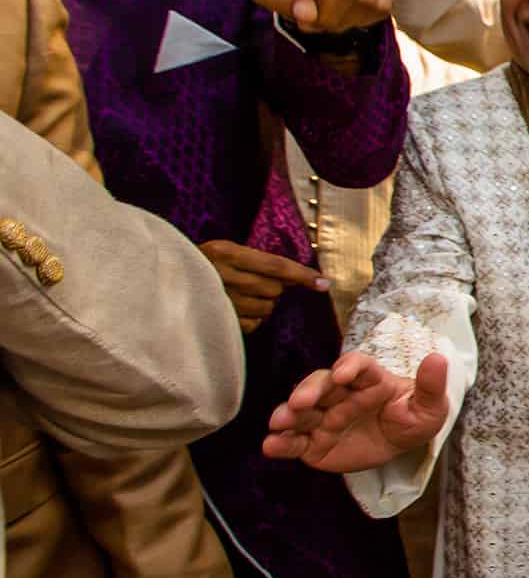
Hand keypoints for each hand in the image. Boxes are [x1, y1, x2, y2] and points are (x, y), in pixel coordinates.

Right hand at [199, 240, 329, 331]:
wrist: (155, 283)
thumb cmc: (197, 266)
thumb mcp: (222, 253)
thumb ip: (255, 262)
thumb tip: (292, 276)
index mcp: (224, 253)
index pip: (275, 265)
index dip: (302, 275)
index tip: (324, 284)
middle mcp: (222, 276)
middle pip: (273, 289)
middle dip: (273, 289)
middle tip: (253, 284)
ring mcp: (217, 302)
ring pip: (265, 309)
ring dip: (262, 305)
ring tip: (240, 298)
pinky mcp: (215, 322)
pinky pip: (252, 324)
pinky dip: (250, 320)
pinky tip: (233, 311)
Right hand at [262, 352, 451, 470]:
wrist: (400, 444)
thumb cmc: (413, 417)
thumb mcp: (430, 407)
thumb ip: (430, 387)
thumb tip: (438, 359)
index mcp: (370, 380)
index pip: (357, 367)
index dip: (349, 367)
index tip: (344, 374)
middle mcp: (341, 394)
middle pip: (321, 386)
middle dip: (309, 391)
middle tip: (301, 401)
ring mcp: (324, 417)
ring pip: (302, 412)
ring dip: (288, 414)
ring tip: (279, 421)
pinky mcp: (313, 442)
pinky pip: (295, 442)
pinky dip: (280, 443)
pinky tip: (270, 446)